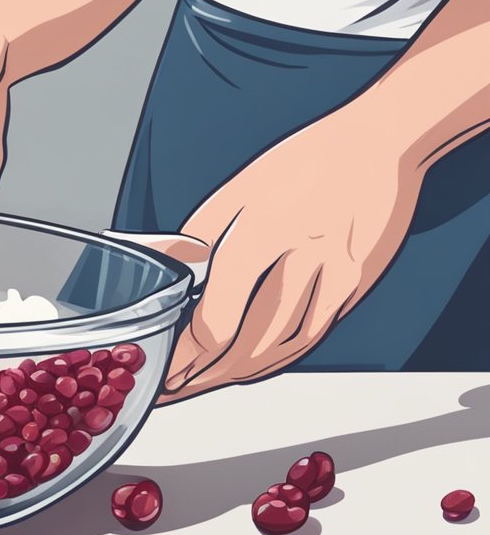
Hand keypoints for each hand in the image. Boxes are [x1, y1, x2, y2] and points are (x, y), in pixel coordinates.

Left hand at [156, 111, 424, 402]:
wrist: (378, 146)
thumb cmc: (302, 164)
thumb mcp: (234, 193)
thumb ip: (192, 241)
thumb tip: (158, 269)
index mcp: (261, 236)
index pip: (218, 321)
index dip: (187, 355)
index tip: (163, 367)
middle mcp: (302, 263)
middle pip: (249, 345)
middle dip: (205, 375)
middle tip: (173, 388)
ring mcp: (337, 281)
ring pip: (282, 351)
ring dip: (238, 375)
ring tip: (201, 383)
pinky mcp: (356, 291)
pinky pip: (310, 340)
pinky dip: (275, 360)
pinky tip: (248, 367)